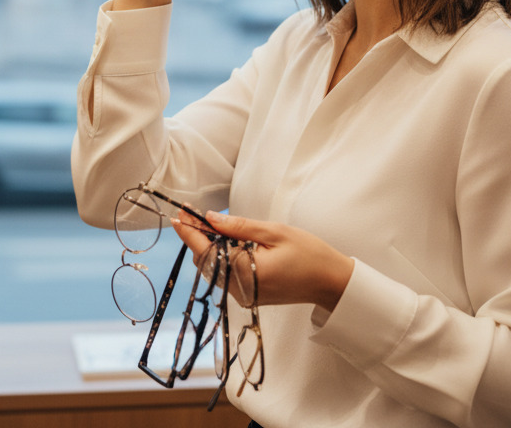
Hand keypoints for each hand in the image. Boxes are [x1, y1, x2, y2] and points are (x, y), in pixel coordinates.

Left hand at [171, 211, 354, 311]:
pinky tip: (225, 243)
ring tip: (208, 226)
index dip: (189, 231)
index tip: (179, 214)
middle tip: (194, 215)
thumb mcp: (274, 232)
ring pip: (213, 269)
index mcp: (244, 272)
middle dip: (197, 238)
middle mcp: (239, 289)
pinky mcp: (249, 296)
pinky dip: (220, 258)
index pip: (205, 250)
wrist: (331, 282)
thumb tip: (209, 218)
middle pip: (205, 262)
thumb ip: (239, 226)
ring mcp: (243, 295)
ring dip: (208, 248)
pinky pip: (225, 275)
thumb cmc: (308, 254)